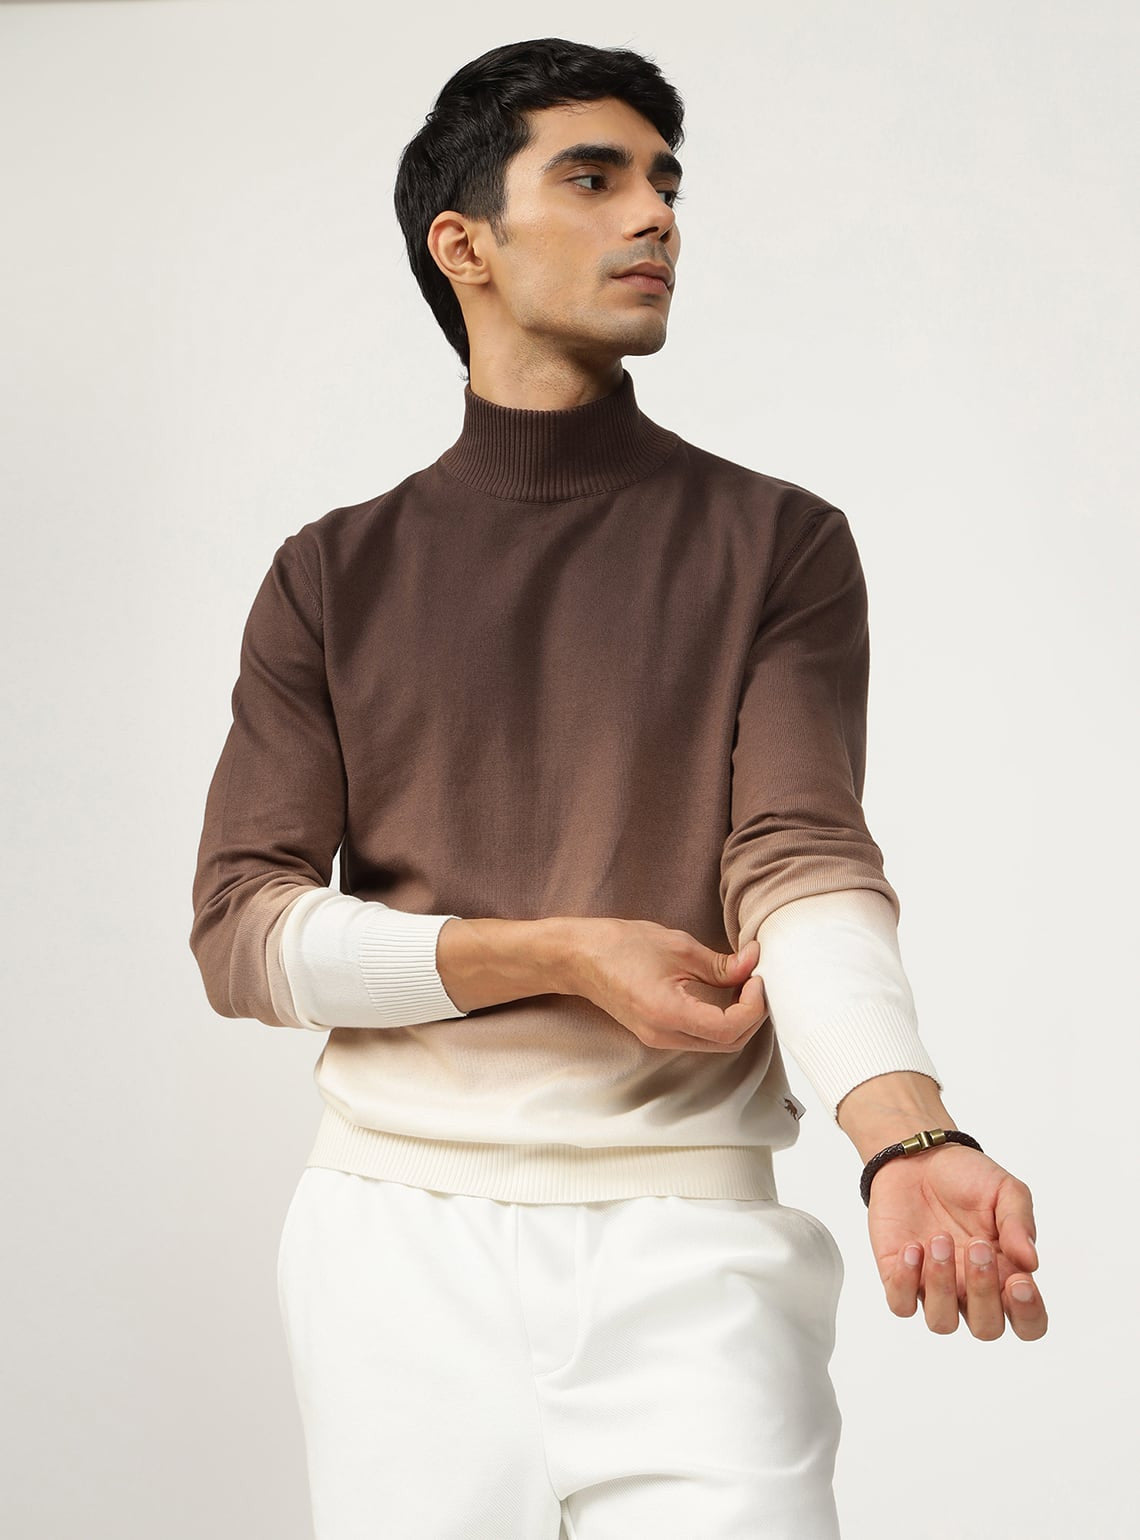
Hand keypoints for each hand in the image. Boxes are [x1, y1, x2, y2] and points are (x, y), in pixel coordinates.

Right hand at [574, 920, 768, 1051]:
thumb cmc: (621, 947)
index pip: (729, 1029)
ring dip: (737, 1019)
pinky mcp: (658, 1033)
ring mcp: (660, 1039)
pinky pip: (701, 1036)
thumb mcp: (678, 947)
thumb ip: (720, 964)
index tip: (757, 978)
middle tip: (756, 981)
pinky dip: (720, 1019)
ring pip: (716, 1043)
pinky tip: (723, 993)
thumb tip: (753, 963)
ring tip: (743, 984)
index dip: (753, 1007)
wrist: (579, 957)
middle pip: (728, 1043)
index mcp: (669, 1015)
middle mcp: (665, 1036)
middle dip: (751, 1015)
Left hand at [866, 1142, 1047, 1339]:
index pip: (1028, 1322)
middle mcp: (971, 1290)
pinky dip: (906, 1281)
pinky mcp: (898, 1276)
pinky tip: (912, 1247)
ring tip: (939, 1239)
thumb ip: (1019, 1224)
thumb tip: (1031, 1262)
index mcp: (1007, 1275)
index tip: (1019, 1281)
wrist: (918, 1156)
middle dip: (983, 1292)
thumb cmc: (967, 1177)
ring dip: (942, 1286)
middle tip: (977, 1245)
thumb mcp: (1005, 1190)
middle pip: (986, 1329)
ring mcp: (933, 1287)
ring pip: (941, 1322)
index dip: (1028, 1314)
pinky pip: (901, 1304)